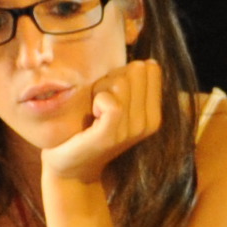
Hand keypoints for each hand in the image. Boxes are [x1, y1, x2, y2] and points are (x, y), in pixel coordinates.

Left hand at [37, 55, 166, 188]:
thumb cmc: (89, 129)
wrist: (71, 165)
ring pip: (121, 82)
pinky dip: (98, 101)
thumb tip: (148, 61)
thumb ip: (132, 83)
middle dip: (113, 79)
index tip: (111, 94)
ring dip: (101, 90)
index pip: (150, 68)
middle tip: (99, 104)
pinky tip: (92, 116)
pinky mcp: (111, 135)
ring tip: (94, 112)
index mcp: (155, 113)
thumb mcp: (118, 103)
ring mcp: (131, 131)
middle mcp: (149, 122)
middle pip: (135, 70)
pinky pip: (111, 102)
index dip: (126, 73)